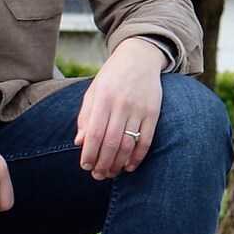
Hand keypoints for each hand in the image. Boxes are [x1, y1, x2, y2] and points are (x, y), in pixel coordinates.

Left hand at [75, 37, 166, 179]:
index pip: (95, 133)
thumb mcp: (93, 91)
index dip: (89, 153)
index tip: (85, 166)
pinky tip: (130, 166)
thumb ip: (85, 117)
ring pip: (128, 144)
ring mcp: (140, 108)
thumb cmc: (111, 77)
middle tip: (97, 176)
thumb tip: (79, 143)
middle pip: (111, 142)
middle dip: (103, 163)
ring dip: (119, 163)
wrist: (140, 57)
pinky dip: (138, 156)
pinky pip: (146, 139)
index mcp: (104, 97)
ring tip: (111, 173)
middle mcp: (122, 103)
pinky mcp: (154, 112)